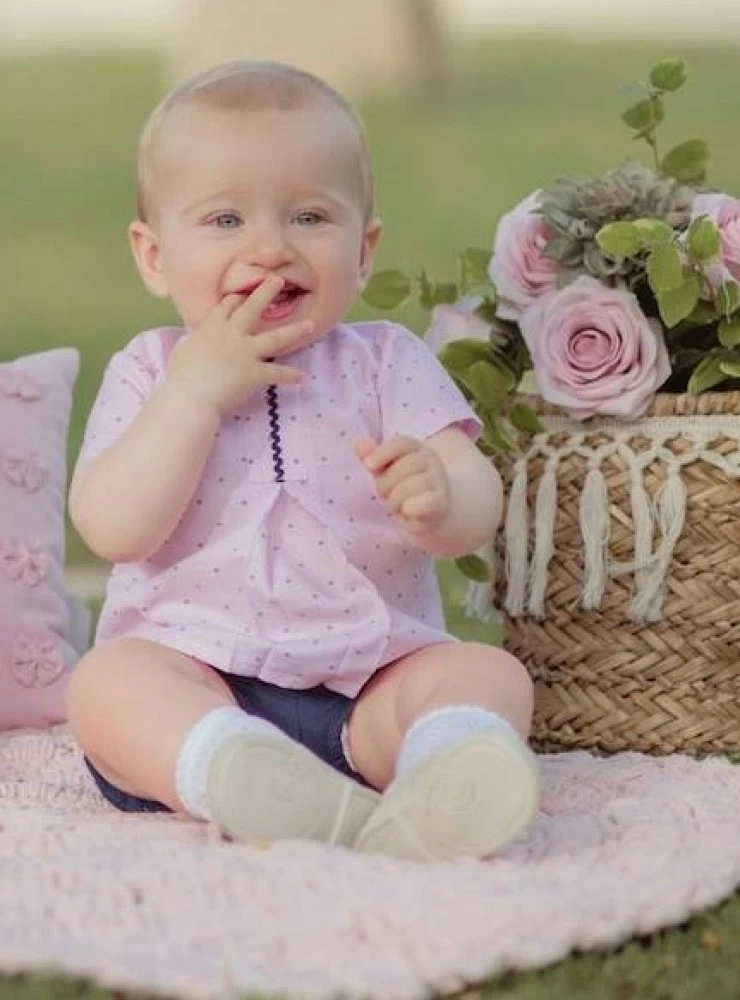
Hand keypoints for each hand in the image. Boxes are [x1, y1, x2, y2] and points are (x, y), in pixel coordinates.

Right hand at [166, 276, 314, 415]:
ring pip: (275, 338)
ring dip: (294, 330)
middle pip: (252, 308)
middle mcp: (232, 335)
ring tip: (310, 324)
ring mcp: (246, 353)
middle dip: (266, 292)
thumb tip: (193, 341)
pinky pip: (277, 373)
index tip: (243, 294)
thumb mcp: (184, 350)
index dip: (236, 299)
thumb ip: (193, 341)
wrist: (191, 396)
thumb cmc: (181, 376)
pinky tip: (302, 376)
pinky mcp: (255, 373)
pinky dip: (290, 375)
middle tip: (278, 280)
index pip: (227, 306)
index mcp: (212, 327)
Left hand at [355, 435, 450, 535]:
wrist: (428, 511)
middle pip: (407, 465)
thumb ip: (372, 457)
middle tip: (383, 494)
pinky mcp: (441, 503)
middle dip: (387, 483)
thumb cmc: (402, 485)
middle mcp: (431, 461)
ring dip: (396, 499)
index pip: (402, 443)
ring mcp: (438, 481)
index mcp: (416, 448)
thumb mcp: (384, 470)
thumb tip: (358, 443)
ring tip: (394, 505)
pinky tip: (405, 510)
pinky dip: (414, 506)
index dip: (383, 452)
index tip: (367, 465)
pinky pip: (429, 501)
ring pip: (414, 485)